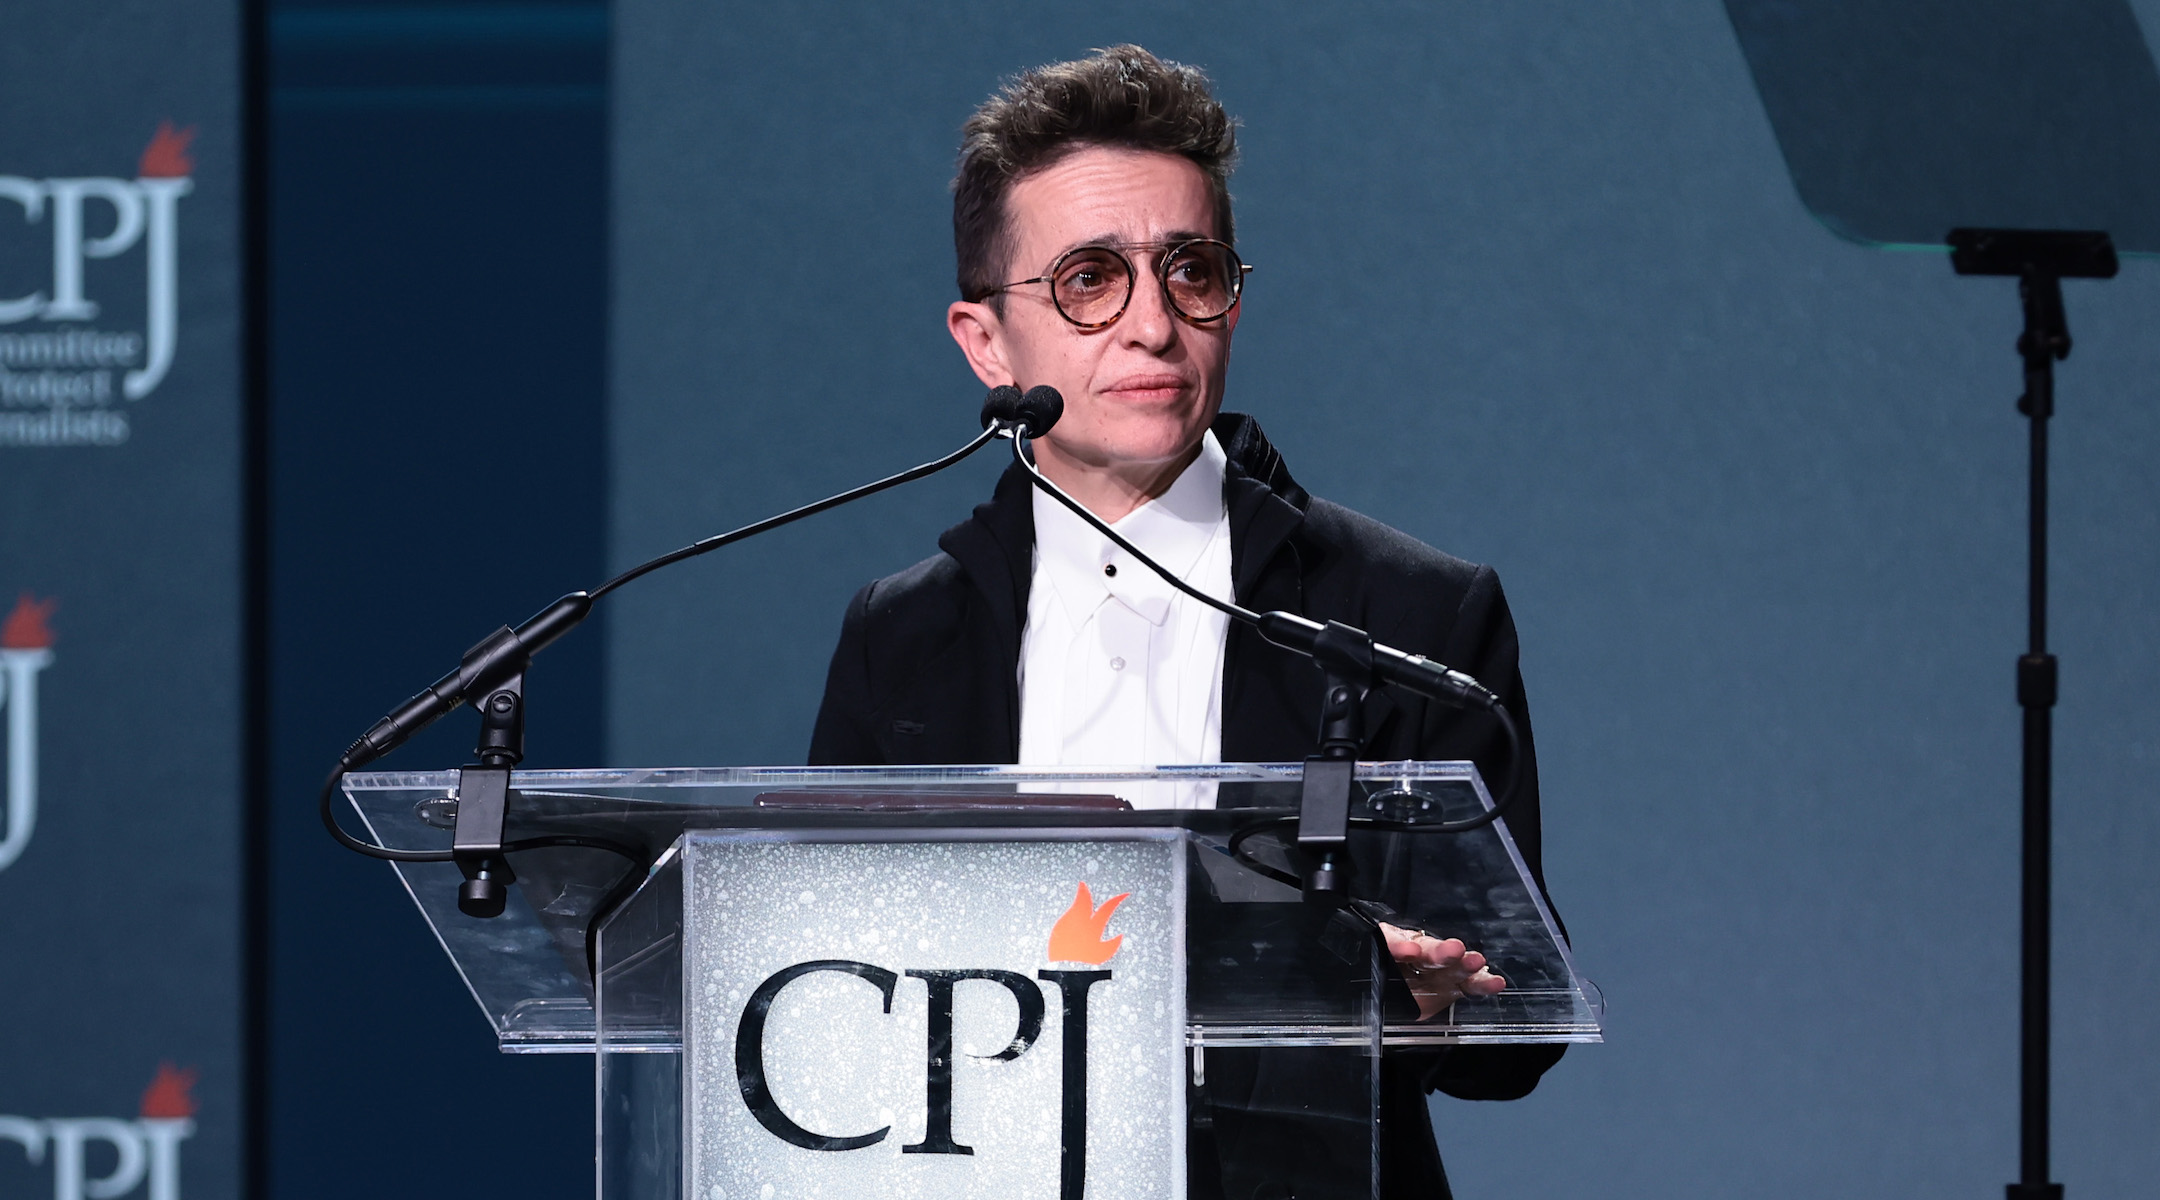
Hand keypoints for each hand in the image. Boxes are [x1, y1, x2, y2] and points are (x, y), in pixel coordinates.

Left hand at [1379, 922, 1505, 1019]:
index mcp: (1392, 947)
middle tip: (1454, 949)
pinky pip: (1469, 985)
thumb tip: (1364, 969)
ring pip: (1453, 966)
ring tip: (1476, 961)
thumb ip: (1371, 963)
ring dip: (1465, 964)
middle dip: (1442, 951)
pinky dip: (1482, 984)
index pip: (1393, 942)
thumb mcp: (1369, 965)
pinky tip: (1495, 983)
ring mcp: (1437, 971)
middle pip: (1429, 951)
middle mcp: (1417, 956)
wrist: (1387, 998)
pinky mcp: (1452, 987)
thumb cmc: (1380, 973)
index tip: (1409, 950)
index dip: (1401, 945)